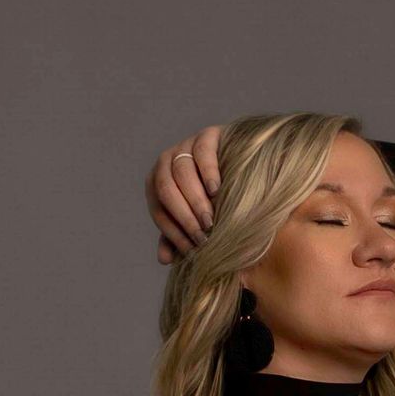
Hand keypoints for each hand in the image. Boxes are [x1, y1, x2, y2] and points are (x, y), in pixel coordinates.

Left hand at [147, 126, 222, 262]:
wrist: (238, 169)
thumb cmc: (211, 200)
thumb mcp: (193, 220)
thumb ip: (177, 237)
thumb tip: (164, 259)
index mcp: (156, 184)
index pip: (159, 211)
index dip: (173, 233)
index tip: (192, 250)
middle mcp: (165, 162)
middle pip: (166, 190)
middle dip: (184, 217)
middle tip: (203, 236)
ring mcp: (184, 146)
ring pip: (181, 172)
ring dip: (195, 200)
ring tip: (210, 219)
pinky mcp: (206, 135)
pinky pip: (201, 152)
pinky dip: (207, 172)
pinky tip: (216, 190)